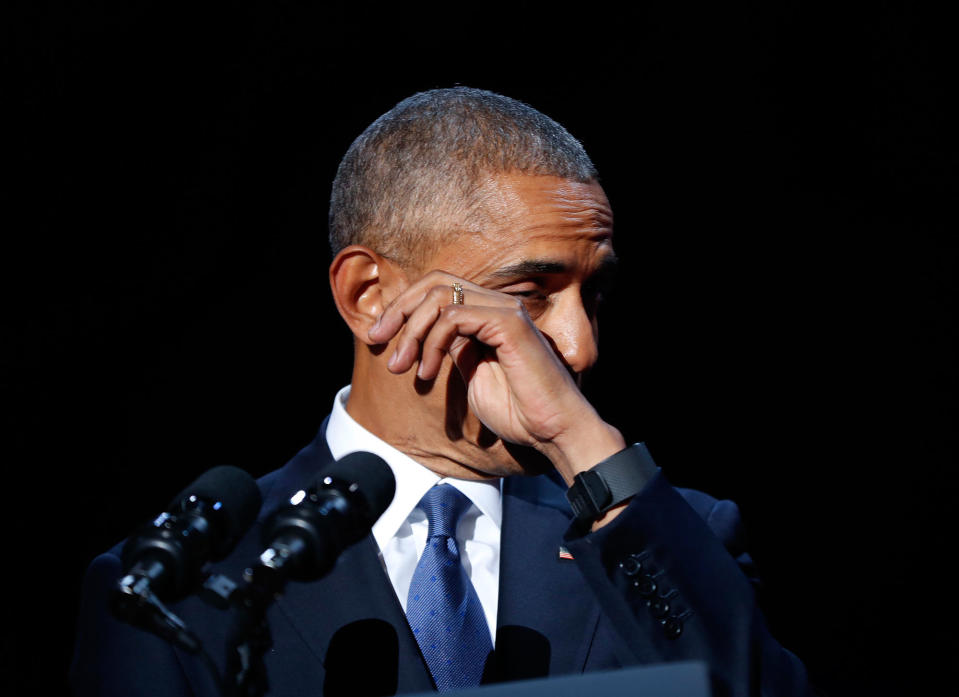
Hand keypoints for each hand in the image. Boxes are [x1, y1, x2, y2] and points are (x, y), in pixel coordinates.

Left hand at [367, 270, 624, 480]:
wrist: (551, 432)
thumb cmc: (519, 412)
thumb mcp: (472, 375)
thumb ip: (454, 350)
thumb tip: (427, 336)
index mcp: (489, 316)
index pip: (438, 289)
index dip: (404, 307)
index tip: (379, 337)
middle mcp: (498, 305)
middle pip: (435, 282)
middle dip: (399, 309)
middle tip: (376, 340)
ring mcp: (505, 311)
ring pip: (441, 296)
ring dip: (411, 329)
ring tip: (399, 365)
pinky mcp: (509, 323)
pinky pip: (455, 315)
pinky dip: (432, 340)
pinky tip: (428, 371)